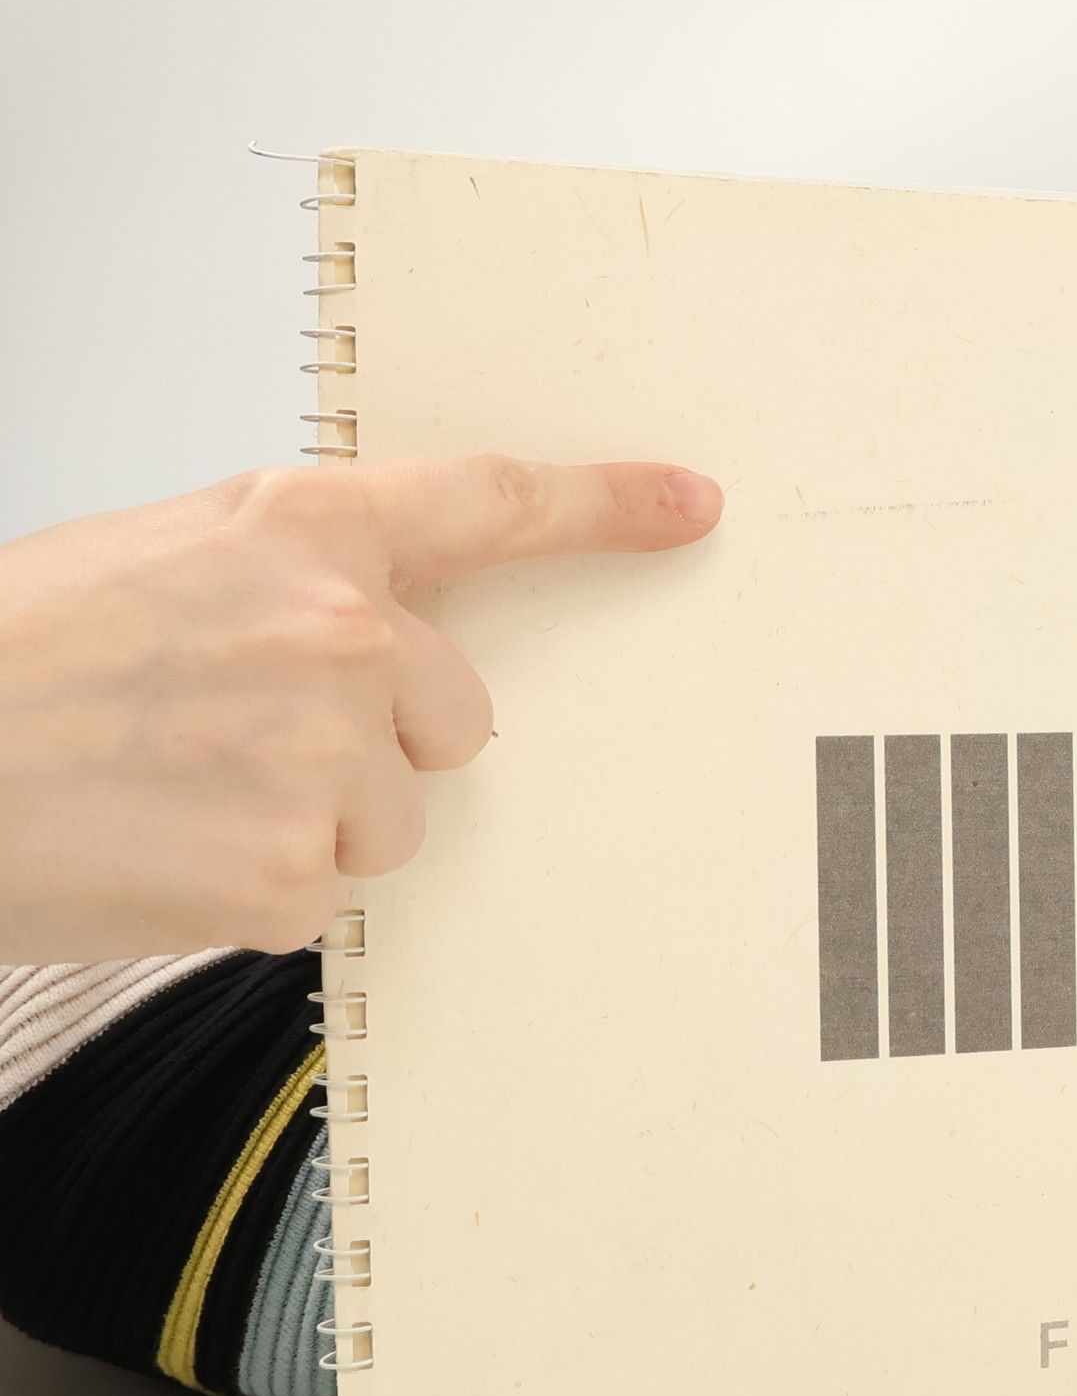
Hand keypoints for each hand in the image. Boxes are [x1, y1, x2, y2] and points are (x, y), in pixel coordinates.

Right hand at [0, 456, 723, 961]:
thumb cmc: (10, 662)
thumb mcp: (163, 562)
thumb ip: (294, 579)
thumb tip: (378, 632)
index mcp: (302, 530)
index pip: (492, 503)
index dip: (606, 504)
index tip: (689, 504)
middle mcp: (339, 629)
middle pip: (459, 713)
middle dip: (381, 741)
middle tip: (245, 741)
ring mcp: (326, 753)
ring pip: (398, 815)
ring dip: (315, 821)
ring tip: (183, 797)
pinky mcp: (297, 868)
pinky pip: (327, 892)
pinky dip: (258, 890)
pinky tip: (170, 853)